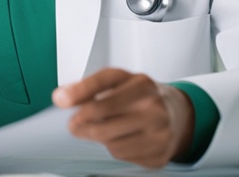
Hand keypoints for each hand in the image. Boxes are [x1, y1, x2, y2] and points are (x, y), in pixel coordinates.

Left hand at [52, 68, 194, 168]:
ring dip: (99, 138)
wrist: (178, 114)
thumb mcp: (121, 82)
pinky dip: (116, 149)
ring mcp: (159, 131)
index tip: (60, 99)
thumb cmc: (142, 97)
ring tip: (105, 130)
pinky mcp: (159, 153)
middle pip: (101, 118)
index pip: (104, 82)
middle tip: (73, 125)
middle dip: (80, 123)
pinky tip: (123, 139)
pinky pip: (123, 156)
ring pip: (110, 142)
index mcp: (141, 83)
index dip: (79, 91)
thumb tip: (62, 97)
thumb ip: (92, 87)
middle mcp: (153, 105)